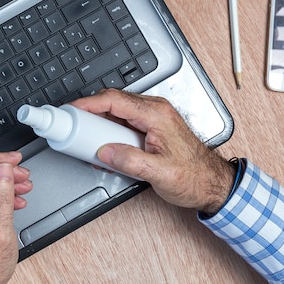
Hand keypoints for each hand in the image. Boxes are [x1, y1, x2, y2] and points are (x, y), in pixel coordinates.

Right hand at [71, 89, 234, 213]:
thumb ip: (130, 161)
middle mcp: (155, 110)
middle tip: (72, 125)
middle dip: (89, 112)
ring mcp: (153, 117)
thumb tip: (104, 152)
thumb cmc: (195, 177)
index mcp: (157, 115)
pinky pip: (123, 122)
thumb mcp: (160, 173)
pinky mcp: (150, 126)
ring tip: (84, 139)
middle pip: (112, 102)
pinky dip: (108, 131)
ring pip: (116, 112)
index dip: (89, 103)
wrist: (212, 184)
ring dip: (98, 123)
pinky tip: (103, 146)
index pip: (115, 100)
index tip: (71, 110)